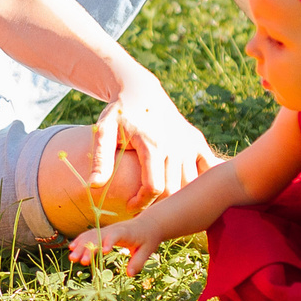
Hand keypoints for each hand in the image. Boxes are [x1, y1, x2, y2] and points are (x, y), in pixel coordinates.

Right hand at [68, 220, 158, 274]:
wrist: (149, 224)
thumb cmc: (149, 238)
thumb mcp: (147, 250)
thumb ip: (138, 262)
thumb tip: (129, 274)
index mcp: (125, 232)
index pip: (115, 235)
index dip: (109, 242)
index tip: (103, 252)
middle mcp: (113, 229)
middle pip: (98, 236)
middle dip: (88, 248)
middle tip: (79, 260)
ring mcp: (107, 229)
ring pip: (91, 235)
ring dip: (81, 245)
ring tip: (72, 258)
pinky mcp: (103, 232)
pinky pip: (90, 235)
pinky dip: (81, 240)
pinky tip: (71, 248)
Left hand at [89, 70, 216, 208]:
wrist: (140, 90)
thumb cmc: (119, 113)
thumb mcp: (104, 131)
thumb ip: (101, 159)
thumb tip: (94, 186)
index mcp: (152, 145)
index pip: (154, 187)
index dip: (141, 203)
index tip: (130, 206)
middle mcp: (175, 144)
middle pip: (174, 189)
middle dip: (158, 205)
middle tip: (143, 210)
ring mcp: (189, 143)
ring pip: (191, 184)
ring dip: (178, 198)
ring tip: (159, 203)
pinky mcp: (197, 141)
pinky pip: (206, 170)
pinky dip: (200, 184)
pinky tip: (186, 192)